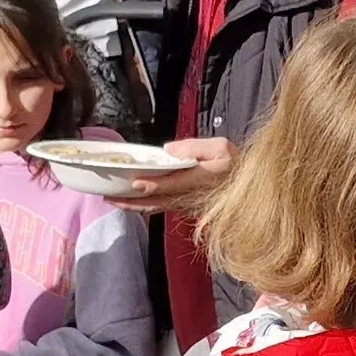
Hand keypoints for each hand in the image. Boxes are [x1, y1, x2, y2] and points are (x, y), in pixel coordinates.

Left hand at [118, 137, 235, 214]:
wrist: (246, 185)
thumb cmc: (234, 164)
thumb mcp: (220, 148)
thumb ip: (195, 147)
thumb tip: (169, 150)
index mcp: (199, 180)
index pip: (172, 185)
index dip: (153, 185)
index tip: (135, 184)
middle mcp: (190, 197)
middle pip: (157, 201)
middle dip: (133, 202)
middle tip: (110, 198)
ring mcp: (186, 205)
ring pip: (157, 207)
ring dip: (135, 206)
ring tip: (114, 201)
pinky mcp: (185, 207)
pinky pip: (161, 208)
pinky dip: (144, 206)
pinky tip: (131, 203)